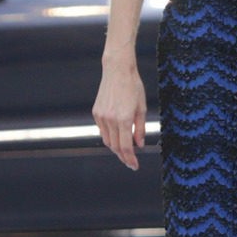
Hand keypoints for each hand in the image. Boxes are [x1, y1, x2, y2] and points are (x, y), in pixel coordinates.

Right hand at [92, 55, 146, 169]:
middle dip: (123, 156)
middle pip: (115, 147)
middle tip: (131, 161)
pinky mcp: (96, 113)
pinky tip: (117, 135)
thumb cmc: (133, 87)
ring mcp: (101, 116)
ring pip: (107, 140)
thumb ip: (140, 128)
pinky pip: (102, 130)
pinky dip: (110, 136)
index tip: (135, 166)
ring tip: (125, 150)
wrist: (117, 71)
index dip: (130, 159)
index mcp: (123, 119)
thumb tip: (139, 145)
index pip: (125, 147)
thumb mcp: (141, 108)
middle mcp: (110, 119)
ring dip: (116, 147)